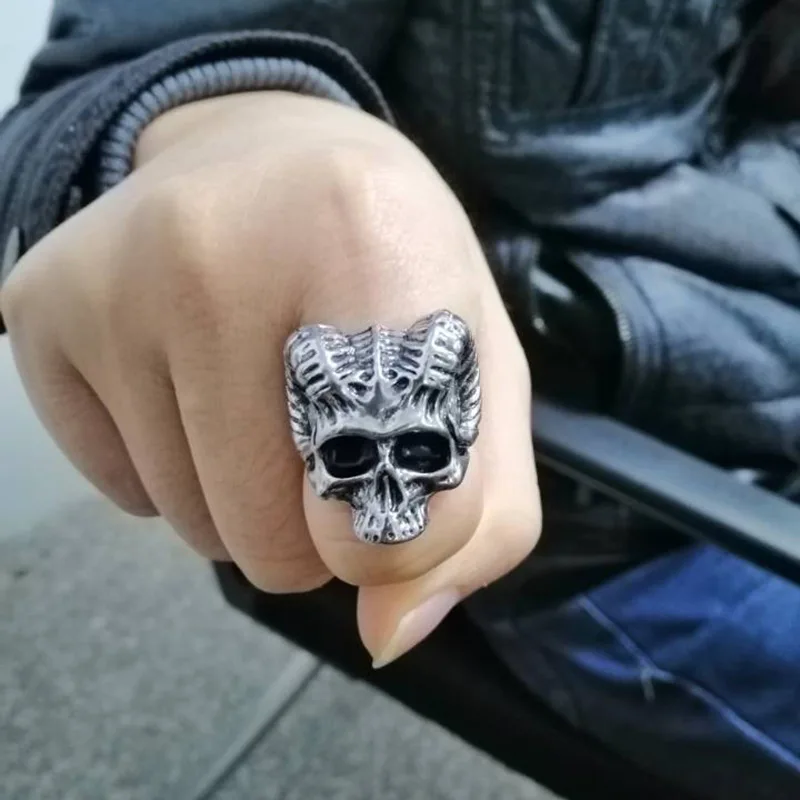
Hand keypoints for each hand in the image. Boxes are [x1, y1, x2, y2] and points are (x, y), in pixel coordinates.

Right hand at [1, 92, 540, 665]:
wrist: (268, 152)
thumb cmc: (393, 264)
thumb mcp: (481, 370)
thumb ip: (478, 517)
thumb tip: (389, 633)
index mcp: (368, 238)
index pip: (386, 500)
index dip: (400, 535)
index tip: (397, 484)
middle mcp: (216, 249)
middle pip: (274, 544)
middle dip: (314, 526)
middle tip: (328, 425)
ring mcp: (112, 282)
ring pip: (195, 527)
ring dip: (244, 496)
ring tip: (262, 386)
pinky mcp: (41, 309)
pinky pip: (126, 492)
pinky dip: (174, 469)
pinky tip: (195, 375)